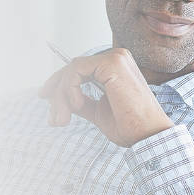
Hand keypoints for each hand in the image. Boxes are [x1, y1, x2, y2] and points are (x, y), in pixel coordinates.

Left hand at [39, 48, 173, 145]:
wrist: (148, 136)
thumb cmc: (130, 126)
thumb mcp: (98, 111)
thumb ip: (82, 101)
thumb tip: (60, 98)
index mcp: (116, 68)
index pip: (80, 69)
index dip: (60, 83)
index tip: (46, 98)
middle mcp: (117, 58)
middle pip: (73, 69)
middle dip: (57, 93)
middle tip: (54, 118)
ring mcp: (115, 58)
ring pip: (72, 70)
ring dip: (61, 96)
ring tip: (63, 119)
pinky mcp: (112, 64)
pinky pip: (76, 71)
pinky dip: (70, 89)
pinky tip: (77, 105)